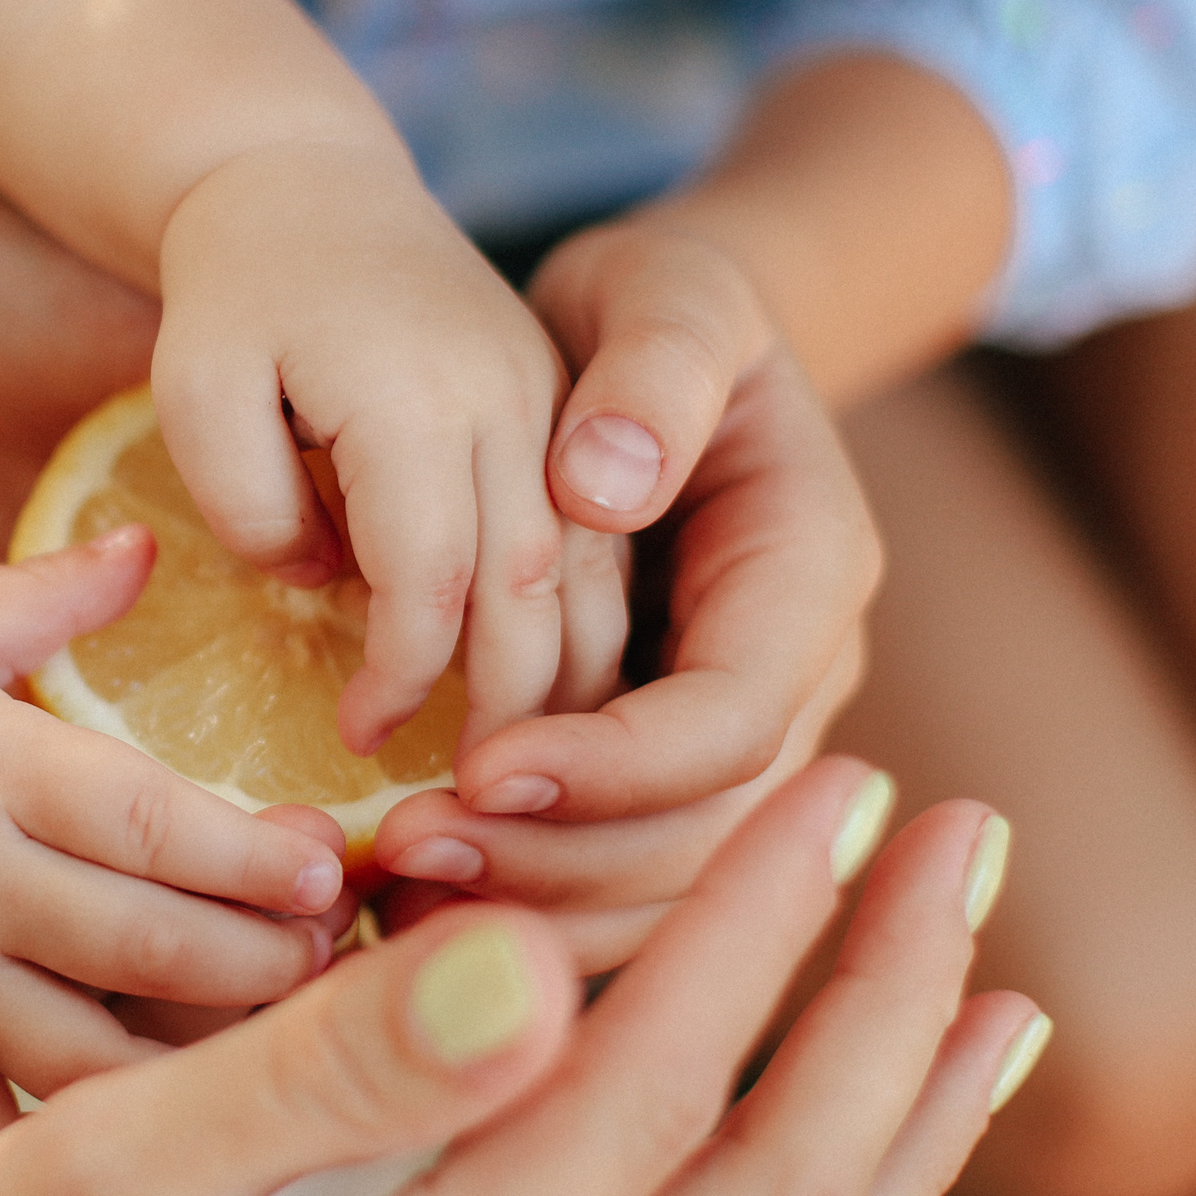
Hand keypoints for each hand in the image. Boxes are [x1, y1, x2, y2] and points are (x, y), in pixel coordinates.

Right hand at [0, 527, 351, 1152]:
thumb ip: (43, 597)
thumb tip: (150, 538)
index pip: (139, 817)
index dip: (245, 854)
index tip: (325, 870)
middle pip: (136, 941)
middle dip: (255, 965)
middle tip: (334, 963)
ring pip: (81, 1053)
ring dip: (189, 1067)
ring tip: (272, 1052)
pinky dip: (64, 1151)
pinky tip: (149, 1147)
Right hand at [0, 759, 1040, 1195]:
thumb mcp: (83, 1195)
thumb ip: (317, 1083)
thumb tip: (532, 961)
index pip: (641, 1100)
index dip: (755, 932)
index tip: (835, 787)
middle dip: (879, 1012)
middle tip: (963, 849)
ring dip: (887, 1136)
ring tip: (988, 1011)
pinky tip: (816, 1158)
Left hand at [153, 140, 568, 754]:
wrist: (314, 185)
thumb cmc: (235, 291)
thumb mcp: (195, 380)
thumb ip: (247, 499)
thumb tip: (326, 585)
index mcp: (419, 395)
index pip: (429, 576)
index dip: (399, 676)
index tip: (354, 742)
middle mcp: (512, 404)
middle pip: (532, 594)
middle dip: (500, 716)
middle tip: (449, 806)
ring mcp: (553, 410)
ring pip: (588, 583)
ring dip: (556, 692)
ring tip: (497, 779)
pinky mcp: (566, 423)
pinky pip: (597, 555)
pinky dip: (574, 640)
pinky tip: (533, 709)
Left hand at [372, 227, 878, 950]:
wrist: (655, 349)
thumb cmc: (655, 313)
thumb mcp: (668, 293)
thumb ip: (658, 367)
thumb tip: (606, 482)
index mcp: (807, 575)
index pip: (730, 720)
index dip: (613, 767)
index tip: (481, 768)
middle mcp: (792, 679)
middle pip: (698, 831)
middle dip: (556, 858)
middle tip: (403, 849)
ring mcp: (732, 735)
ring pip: (659, 879)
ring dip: (529, 901)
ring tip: (387, 891)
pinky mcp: (661, 763)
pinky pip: (610, 871)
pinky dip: (519, 900)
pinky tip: (404, 902)